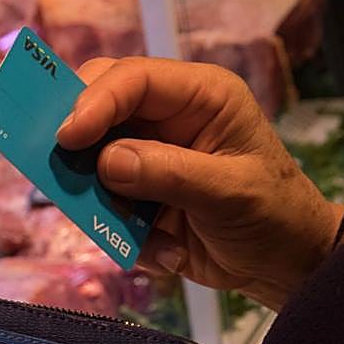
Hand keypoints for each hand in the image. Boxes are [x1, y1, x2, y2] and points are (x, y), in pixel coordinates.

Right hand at [56, 57, 343, 310]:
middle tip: (63, 172)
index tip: (67, 137)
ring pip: (90, 162)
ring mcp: (147, 156)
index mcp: (199, 97)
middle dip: (80, 142)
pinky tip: (164, 251)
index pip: (134, 79)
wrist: (280, 264)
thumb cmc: (273, 216)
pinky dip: (120, 233)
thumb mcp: (229, 193)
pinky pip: (101, 206)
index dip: (95, 101)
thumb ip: (169, 173)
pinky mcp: (135, 194)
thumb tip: (106, 162)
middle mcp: (167, 119)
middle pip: (99, 106)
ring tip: (142, 233)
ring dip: (104, 203)